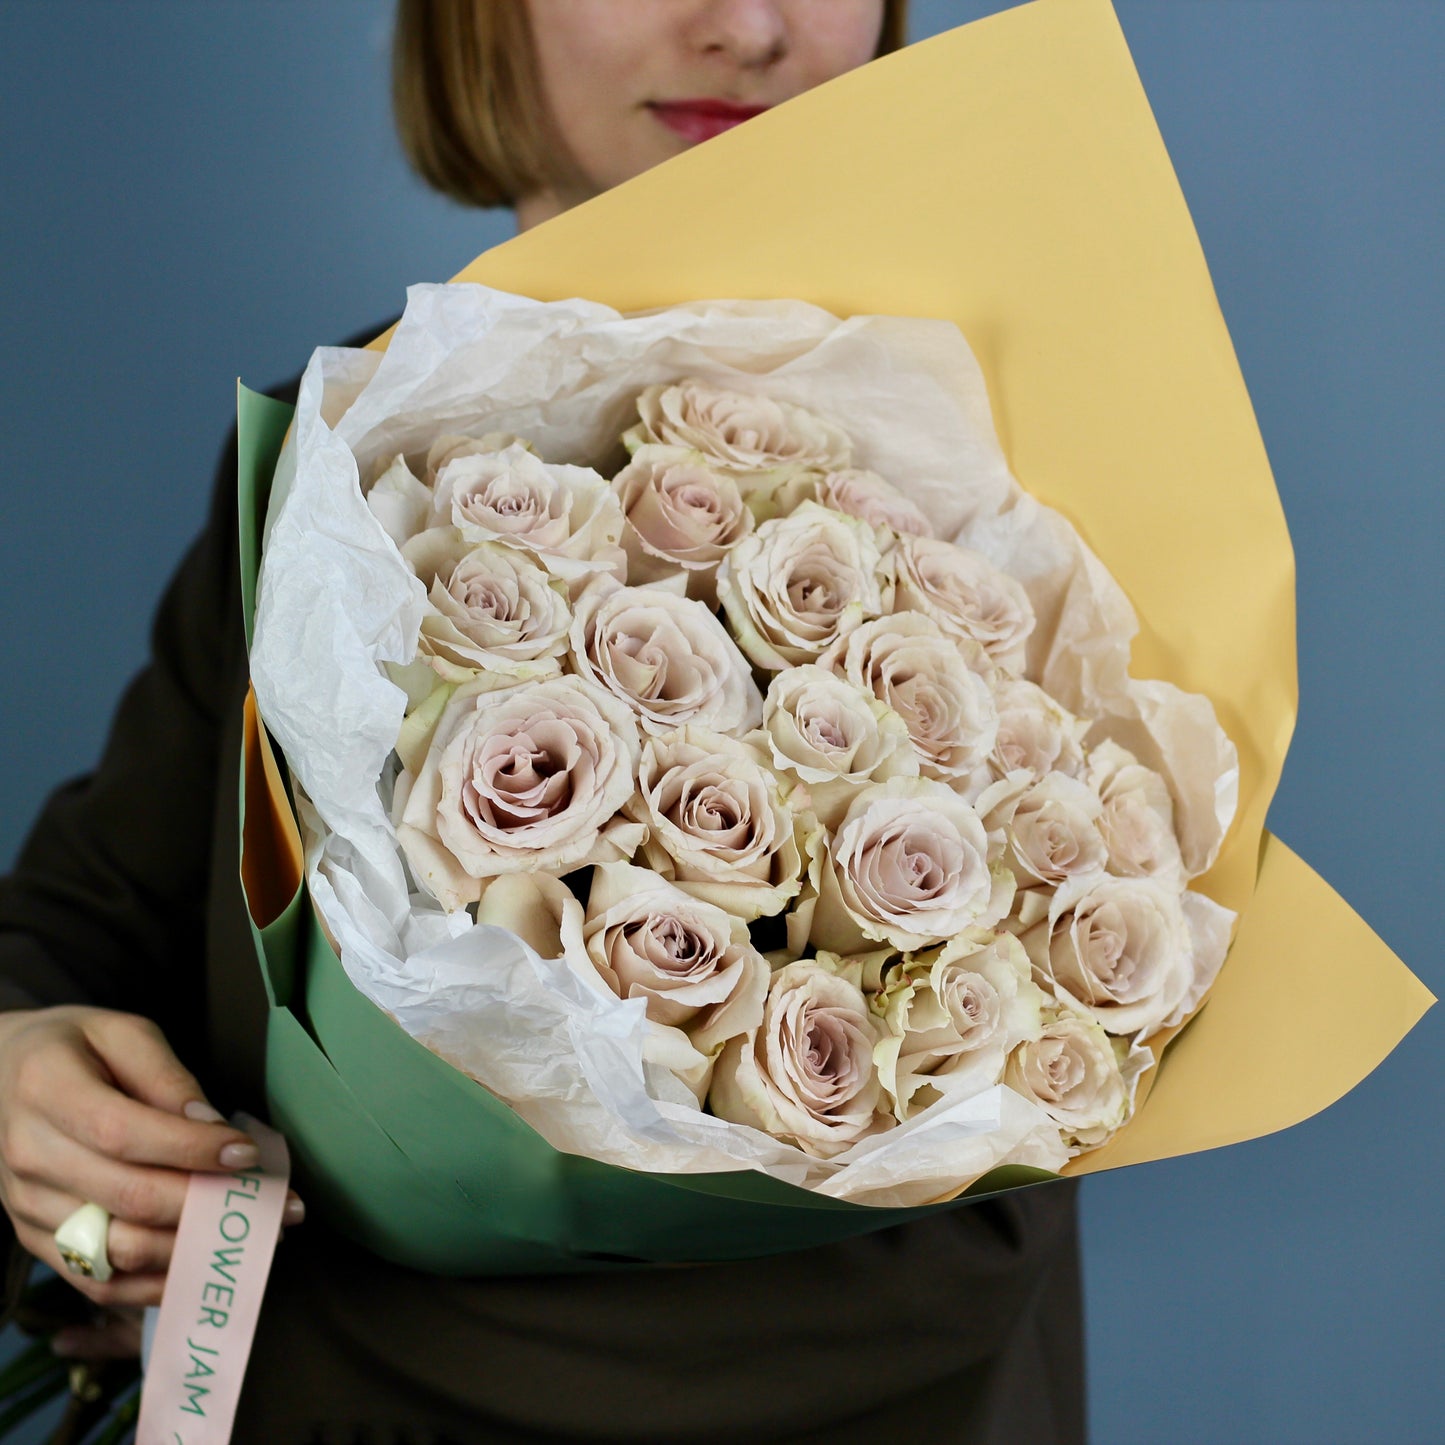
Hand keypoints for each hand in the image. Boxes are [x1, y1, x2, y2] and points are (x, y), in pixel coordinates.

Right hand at [0, 1007, 303, 1314]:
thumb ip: (167, 1077)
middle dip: (210, 1206)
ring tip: (253, 1238)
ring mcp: (26, 1205)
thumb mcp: (122, 1034)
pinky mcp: (34, 1239)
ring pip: (116, 1249)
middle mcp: (29, 1154)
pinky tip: (203, 1264)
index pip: (124, 1134)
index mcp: (47, 1090)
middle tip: (277, 1205)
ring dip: (193, 1250)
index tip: (249, 1155)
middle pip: (127, 1197)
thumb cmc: (73, 1048)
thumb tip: (212, 1127)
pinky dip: (155, 1283)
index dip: (192, 1150)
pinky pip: (96, 1281)